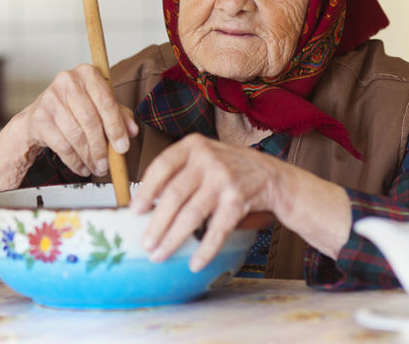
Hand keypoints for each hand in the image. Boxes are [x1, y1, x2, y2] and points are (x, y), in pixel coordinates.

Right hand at [15, 64, 137, 175]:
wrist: (41, 114)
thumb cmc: (76, 107)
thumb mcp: (102, 107)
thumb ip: (120, 116)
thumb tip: (132, 130)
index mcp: (88, 73)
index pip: (106, 101)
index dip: (116, 127)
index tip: (123, 147)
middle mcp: (68, 80)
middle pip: (90, 120)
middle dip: (101, 147)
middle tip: (108, 165)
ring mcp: (50, 98)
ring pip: (75, 135)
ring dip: (89, 157)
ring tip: (97, 168)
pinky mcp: (39, 117)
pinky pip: (61, 145)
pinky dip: (75, 161)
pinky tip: (82, 167)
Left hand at [130, 133, 287, 271]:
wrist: (272, 176)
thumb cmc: (229, 168)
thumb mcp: (203, 157)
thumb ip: (179, 172)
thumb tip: (145, 204)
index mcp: (193, 145)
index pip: (162, 166)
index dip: (147, 191)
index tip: (136, 211)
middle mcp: (208, 159)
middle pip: (174, 195)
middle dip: (157, 224)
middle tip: (145, 244)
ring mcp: (224, 179)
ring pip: (192, 214)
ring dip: (173, 238)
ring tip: (160, 255)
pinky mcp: (238, 199)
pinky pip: (217, 229)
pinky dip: (205, 249)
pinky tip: (195, 263)